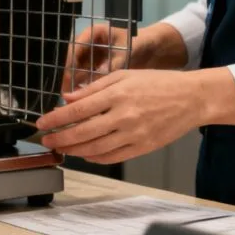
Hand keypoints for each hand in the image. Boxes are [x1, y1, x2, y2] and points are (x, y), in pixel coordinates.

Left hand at [37, 70, 205, 163]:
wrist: (192, 98)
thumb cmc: (157, 83)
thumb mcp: (123, 76)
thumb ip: (93, 88)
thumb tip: (67, 98)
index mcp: (116, 95)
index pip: (77, 110)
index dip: (56, 119)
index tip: (42, 123)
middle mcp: (123, 116)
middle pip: (82, 132)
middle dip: (59, 138)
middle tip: (46, 140)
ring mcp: (134, 134)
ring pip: (96, 148)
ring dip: (74, 150)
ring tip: (62, 148)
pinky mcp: (144, 147)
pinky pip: (113, 157)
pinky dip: (95, 158)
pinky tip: (85, 155)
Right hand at [61, 23, 188, 92]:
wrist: (154, 49)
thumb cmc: (141, 43)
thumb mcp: (127, 51)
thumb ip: (114, 62)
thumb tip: (97, 76)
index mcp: (93, 34)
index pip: (75, 47)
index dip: (69, 63)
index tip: (68, 78)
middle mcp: (88, 44)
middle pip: (71, 61)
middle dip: (69, 77)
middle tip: (66, 93)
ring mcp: (91, 57)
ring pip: (77, 71)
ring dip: (75, 85)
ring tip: (72, 100)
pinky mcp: (95, 68)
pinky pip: (86, 78)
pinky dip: (85, 88)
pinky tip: (84, 101)